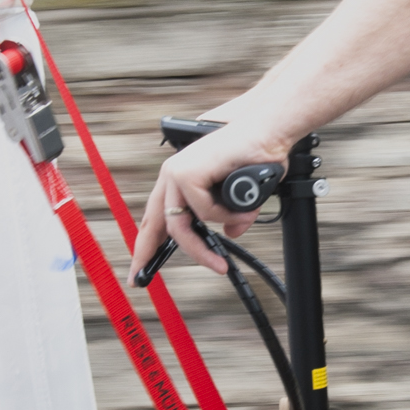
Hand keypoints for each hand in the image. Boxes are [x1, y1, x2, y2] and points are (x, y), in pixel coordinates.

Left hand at [133, 113, 287, 279]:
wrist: (269, 131)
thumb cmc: (256, 154)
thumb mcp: (241, 197)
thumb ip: (231, 217)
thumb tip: (231, 233)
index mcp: (180, 177)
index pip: (155, 215)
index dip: (147, 243)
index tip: (140, 267)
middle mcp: (174, 174)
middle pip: (156, 225)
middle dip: (147, 254)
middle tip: (141, 278)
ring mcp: (177, 172)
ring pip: (181, 226)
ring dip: (204, 247)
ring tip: (224, 255)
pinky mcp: (187, 173)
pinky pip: (203, 213)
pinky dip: (225, 216)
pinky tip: (241, 211)